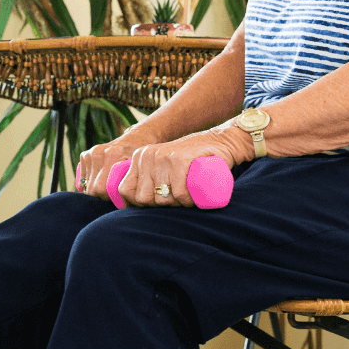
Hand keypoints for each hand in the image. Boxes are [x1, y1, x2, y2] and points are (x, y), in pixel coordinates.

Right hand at [77, 130, 158, 199]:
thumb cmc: (140, 158)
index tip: (124, 203)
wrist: (135, 139)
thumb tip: (126, 205)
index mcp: (113, 154)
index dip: (116, 199)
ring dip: (97, 193)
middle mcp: (99, 152)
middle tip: (116, 197)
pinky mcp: (85, 156)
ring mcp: (90, 154)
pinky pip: (82, 181)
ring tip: (110, 189)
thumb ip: (131, 183)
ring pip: (87, 187)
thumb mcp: (140, 169)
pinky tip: (102, 183)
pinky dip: (90, 186)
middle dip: (105, 197)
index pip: (107, 188)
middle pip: (94, 190)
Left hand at [115, 133, 239, 207]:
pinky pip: (178, 192)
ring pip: (162, 198)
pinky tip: (193, 198)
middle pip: (144, 198)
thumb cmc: (191, 162)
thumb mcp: (163, 166)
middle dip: (161, 206)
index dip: (139, 204)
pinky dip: (186, 201)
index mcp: (138, 158)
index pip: (125, 191)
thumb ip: (146, 178)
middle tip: (177, 200)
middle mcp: (147, 155)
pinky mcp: (181, 159)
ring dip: (176, 205)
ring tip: (187, 197)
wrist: (222, 142)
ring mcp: (163, 156)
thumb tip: (128, 206)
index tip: (157, 204)